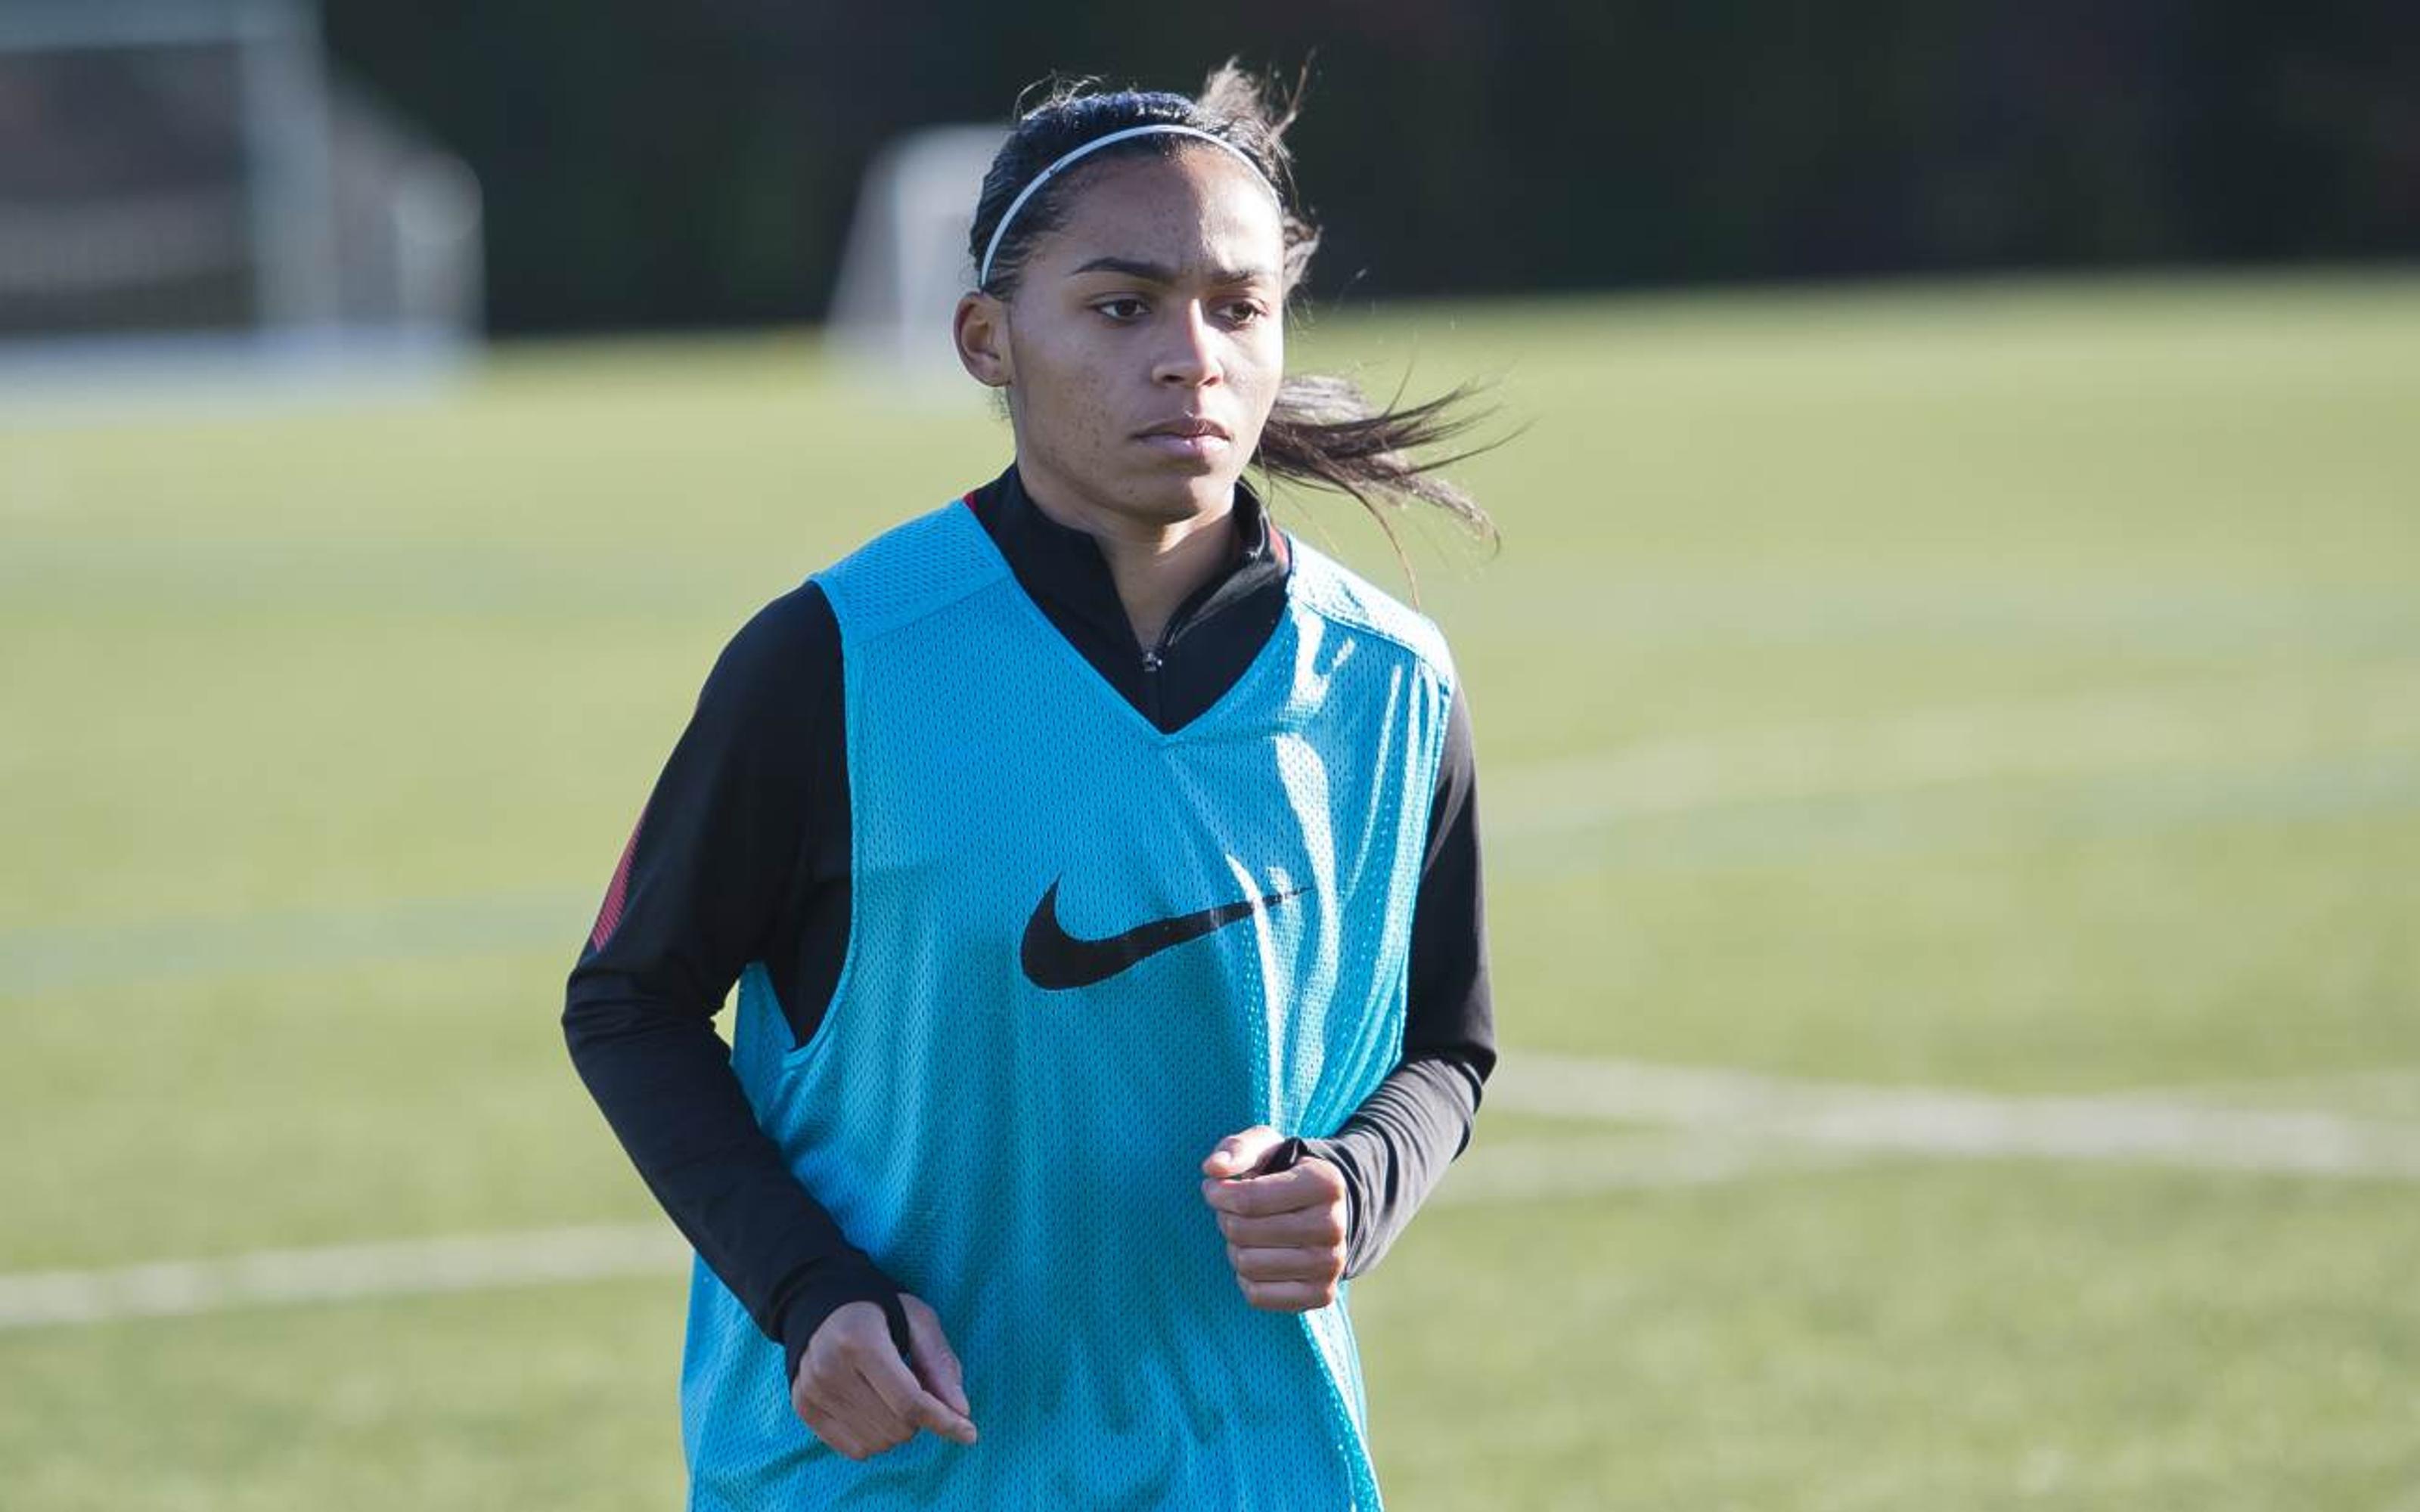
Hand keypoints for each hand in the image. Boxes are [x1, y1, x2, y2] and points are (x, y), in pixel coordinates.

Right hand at [790, 1294, 976, 1459]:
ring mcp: (812, 1392)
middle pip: (896, 1427)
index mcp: (861, 1341)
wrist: (822, 1307)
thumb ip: (940, 1363)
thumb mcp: (918, 1321)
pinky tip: (873, 1409)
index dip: (944, 1421)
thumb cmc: (879, 1312)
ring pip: (877, 1443)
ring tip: (891, 1395)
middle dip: (920, 1418)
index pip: (909, 1401)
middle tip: (915, 1389)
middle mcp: (830, 1370)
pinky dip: (875, 1438)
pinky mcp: (804, 1409)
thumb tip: (961, 1412)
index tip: (970, 1433)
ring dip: (899, 1429)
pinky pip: (855, 1450)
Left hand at [1200, 1125, 1349, 1311]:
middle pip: (1243, 1232)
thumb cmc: (1284, 1174)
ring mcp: (1330, 1265)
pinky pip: (1257, 1296)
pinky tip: (1260, 1257)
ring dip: (1235, 1248)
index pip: (1248, 1199)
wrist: (1323, 1210)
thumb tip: (1213, 1168)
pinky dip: (1247, 1278)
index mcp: (1325, 1183)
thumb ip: (1236, 1148)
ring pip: (1247, 1265)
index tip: (1214, 1188)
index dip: (1218, 1194)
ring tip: (1248, 1233)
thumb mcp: (1265, 1147)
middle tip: (1234, 1211)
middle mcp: (1334, 1226)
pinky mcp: (1322, 1295)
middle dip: (1227, 1219)